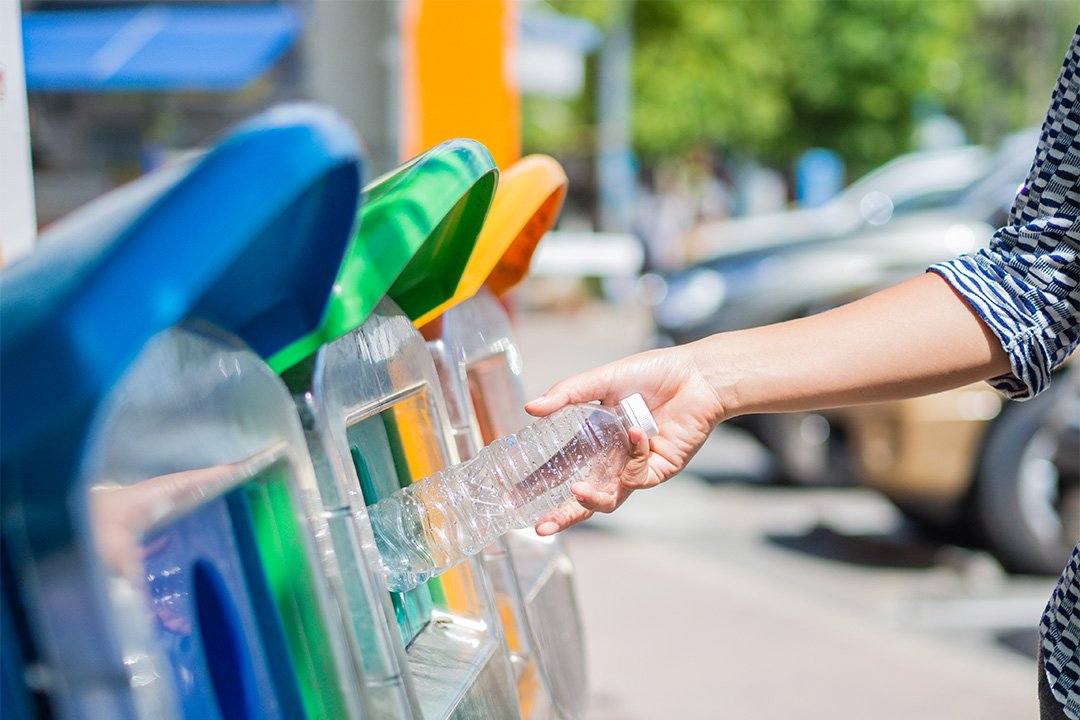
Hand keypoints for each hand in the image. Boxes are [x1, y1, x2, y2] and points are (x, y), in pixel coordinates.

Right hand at [524, 345, 723, 533]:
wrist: (696, 376)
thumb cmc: (651, 373)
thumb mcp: (602, 380)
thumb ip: (567, 394)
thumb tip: (530, 408)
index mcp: (595, 439)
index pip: (562, 467)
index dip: (541, 484)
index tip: (515, 496)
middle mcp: (612, 457)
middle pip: (583, 496)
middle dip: (562, 515)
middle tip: (540, 526)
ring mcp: (634, 467)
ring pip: (609, 499)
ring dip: (591, 499)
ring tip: (577, 490)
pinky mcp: (658, 470)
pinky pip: (637, 476)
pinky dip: (633, 456)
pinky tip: (636, 431)